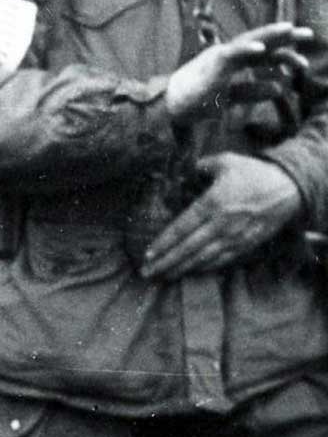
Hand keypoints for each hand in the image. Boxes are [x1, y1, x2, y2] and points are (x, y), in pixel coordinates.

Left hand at [140, 152, 301, 279]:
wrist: (289, 188)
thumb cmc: (254, 173)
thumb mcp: (227, 161)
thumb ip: (202, 165)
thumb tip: (185, 169)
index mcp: (213, 203)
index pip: (182, 227)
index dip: (163, 243)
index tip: (147, 254)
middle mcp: (222, 223)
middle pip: (188, 248)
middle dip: (165, 262)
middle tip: (147, 273)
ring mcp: (235, 236)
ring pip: (203, 258)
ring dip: (181, 269)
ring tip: (163, 276)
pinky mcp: (246, 244)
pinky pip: (221, 260)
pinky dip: (204, 268)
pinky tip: (190, 272)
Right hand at [164, 23, 308, 125]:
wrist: (168, 107)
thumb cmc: (194, 103)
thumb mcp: (230, 97)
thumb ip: (253, 90)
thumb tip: (280, 88)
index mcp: (233, 62)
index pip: (263, 54)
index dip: (284, 54)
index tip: (303, 62)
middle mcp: (228, 55)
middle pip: (261, 42)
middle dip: (285, 37)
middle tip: (309, 34)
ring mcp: (220, 56)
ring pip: (249, 41)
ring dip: (269, 35)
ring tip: (290, 30)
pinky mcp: (211, 63)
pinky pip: (231, 53)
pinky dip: (246, 49)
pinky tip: (261, 47)